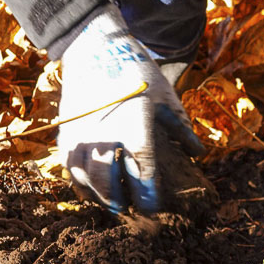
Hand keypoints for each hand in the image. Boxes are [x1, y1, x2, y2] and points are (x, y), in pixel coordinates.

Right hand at [59, 4, 203, 212]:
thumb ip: (181, 127)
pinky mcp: (66, 132)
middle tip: (133, 214)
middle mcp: (104, 131)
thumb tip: (197, 155)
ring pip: (86, 178)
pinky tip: (93, 193)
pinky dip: (81, 184)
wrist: (94, 48)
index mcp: (134, 122)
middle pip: (109, 180)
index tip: (153, 208)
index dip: (147, 192)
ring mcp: (81, 133)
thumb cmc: (136, 72)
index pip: (141, 167)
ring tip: (115, 207)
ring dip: (100, 197)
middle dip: (122, 202)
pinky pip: (70, 167)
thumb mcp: (165, 95)